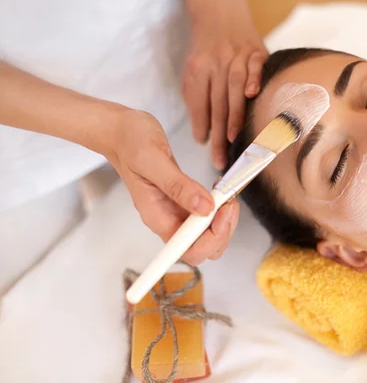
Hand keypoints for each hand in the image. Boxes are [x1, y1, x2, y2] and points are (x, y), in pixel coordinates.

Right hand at [106, 110, 239, 263]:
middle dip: (223, 229)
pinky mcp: (183, 201)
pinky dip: (219, 207)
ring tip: (226, 192)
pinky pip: (207, 215)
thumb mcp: (153, 159)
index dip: (211, 239)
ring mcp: (176, 212)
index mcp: (156, 217)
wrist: (121, 131)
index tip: (220, 211)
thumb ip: (178, 186)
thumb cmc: (130, 142)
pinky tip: (220, 189)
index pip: (188, 251)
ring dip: (224, 218)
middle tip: (228, 200)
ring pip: (209, 233)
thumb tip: (204, 208)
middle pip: (203, 247)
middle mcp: (167, 219)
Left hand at [182, 0, 267, 169]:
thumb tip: (202, 135)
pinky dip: (255, 78)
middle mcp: (217, 63)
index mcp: (199, 69)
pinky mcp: (257, 51)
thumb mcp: (194, 72)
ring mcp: (238, 56)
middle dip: (218, 133)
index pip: (198, 102)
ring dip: (235, 114)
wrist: (222, 16)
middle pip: (216, 103)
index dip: (201, 125)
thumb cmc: (209, 53)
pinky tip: (253, 95)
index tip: (205, 146)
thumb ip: (196, 101)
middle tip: (220, 158)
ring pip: (234, 87)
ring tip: (233, 139)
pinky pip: (256, 66)